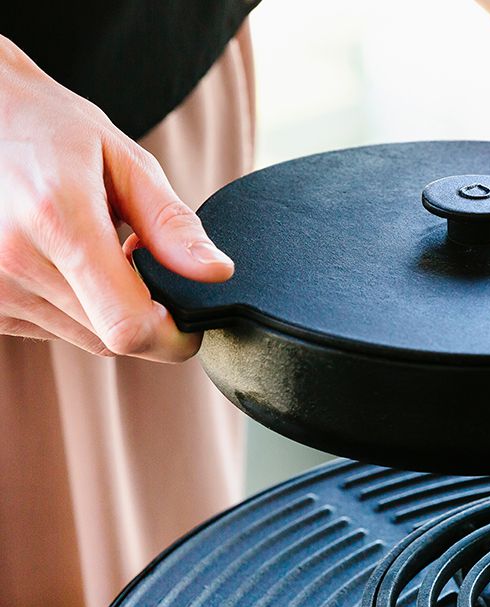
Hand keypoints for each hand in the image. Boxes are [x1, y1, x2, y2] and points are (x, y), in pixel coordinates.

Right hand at [0, 36, 233, 360]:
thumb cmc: (52, 131)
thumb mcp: (124, 161)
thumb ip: (171, 224)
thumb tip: (216, 273)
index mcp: (57, 219)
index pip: (128, 327)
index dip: (171, 337)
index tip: (189, 321)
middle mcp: (14, 259)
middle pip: (113, 338)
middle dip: (144, 313)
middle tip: (134, 260)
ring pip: (87, 339)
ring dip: (109, 311)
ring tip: (94, 252)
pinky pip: (56, 331)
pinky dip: (77, 308)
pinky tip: (64, 263)